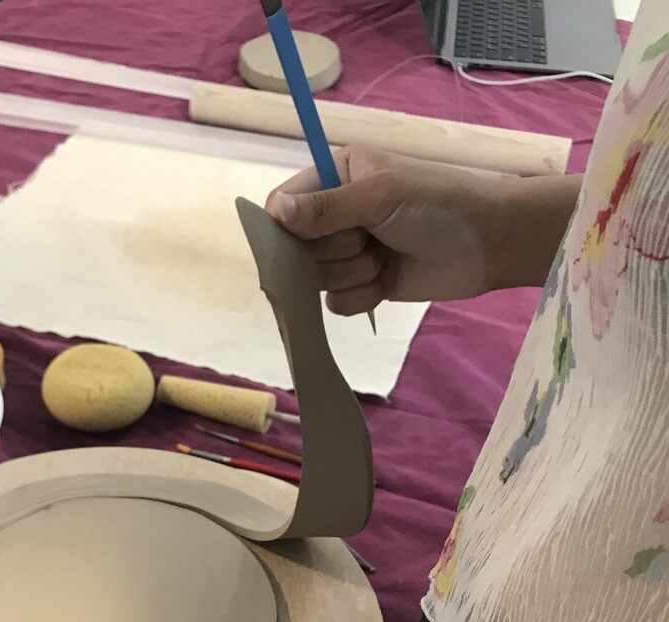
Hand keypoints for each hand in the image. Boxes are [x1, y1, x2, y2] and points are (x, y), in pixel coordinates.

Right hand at [266, 147, 519, 314]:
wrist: (489, 243)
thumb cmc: (438, 204)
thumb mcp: (380, 195)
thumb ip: (326, 207)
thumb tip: (274, 213)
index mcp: (335, 176)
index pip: (282, 205)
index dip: (282, 228)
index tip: (298, 240)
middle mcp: (335, 214)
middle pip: (295, 249)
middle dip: (331, 252)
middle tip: (367, 238)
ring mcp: (348, 252)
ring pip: (316, 279)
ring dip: (352, 274)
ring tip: (384, 257)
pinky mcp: (363, 285)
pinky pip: (336, 304)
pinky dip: (361, 296)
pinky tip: (387, 281)